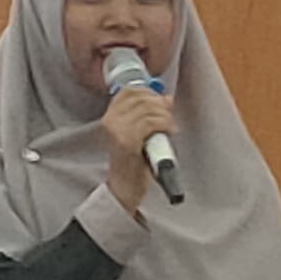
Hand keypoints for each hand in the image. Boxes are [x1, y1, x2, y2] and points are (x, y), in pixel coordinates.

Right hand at [101, 79, 174, 217]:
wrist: (125, 189)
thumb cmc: (133, 162)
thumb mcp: (138, 133)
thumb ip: (148, 114)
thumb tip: (166, 98)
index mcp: (110, 116)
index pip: (130, 91)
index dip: (149, 92)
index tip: (160, 102)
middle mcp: (111, 121)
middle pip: (141, 98)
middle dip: (160, 105)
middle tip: (168, 117)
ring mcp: (118, 131)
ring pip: (148, 109)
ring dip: (165, 116)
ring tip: (169, 127)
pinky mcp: (128, 142)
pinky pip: (151, 123)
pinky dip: (164, 124)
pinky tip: (169, 132)